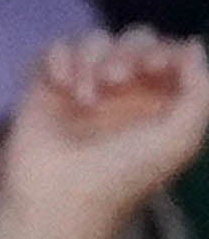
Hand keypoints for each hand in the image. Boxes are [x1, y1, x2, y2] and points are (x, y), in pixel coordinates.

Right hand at [0, 23, 208, 238]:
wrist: (62, 198)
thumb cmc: (125, 174)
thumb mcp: (182, 138)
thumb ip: (201, 90)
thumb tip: (190, 46)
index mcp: (157, 103)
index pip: (167, 54)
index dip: (163, 51)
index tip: (153, 68)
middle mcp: (123, 93)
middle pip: (133, 40)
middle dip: (127, 52)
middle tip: (116, 81)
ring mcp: (83, 89)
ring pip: (96, 41)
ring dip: (93, 58)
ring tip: (85, 97)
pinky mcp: (46, 89)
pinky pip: (55, 49)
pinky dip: (59, 58)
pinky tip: (61, 85)